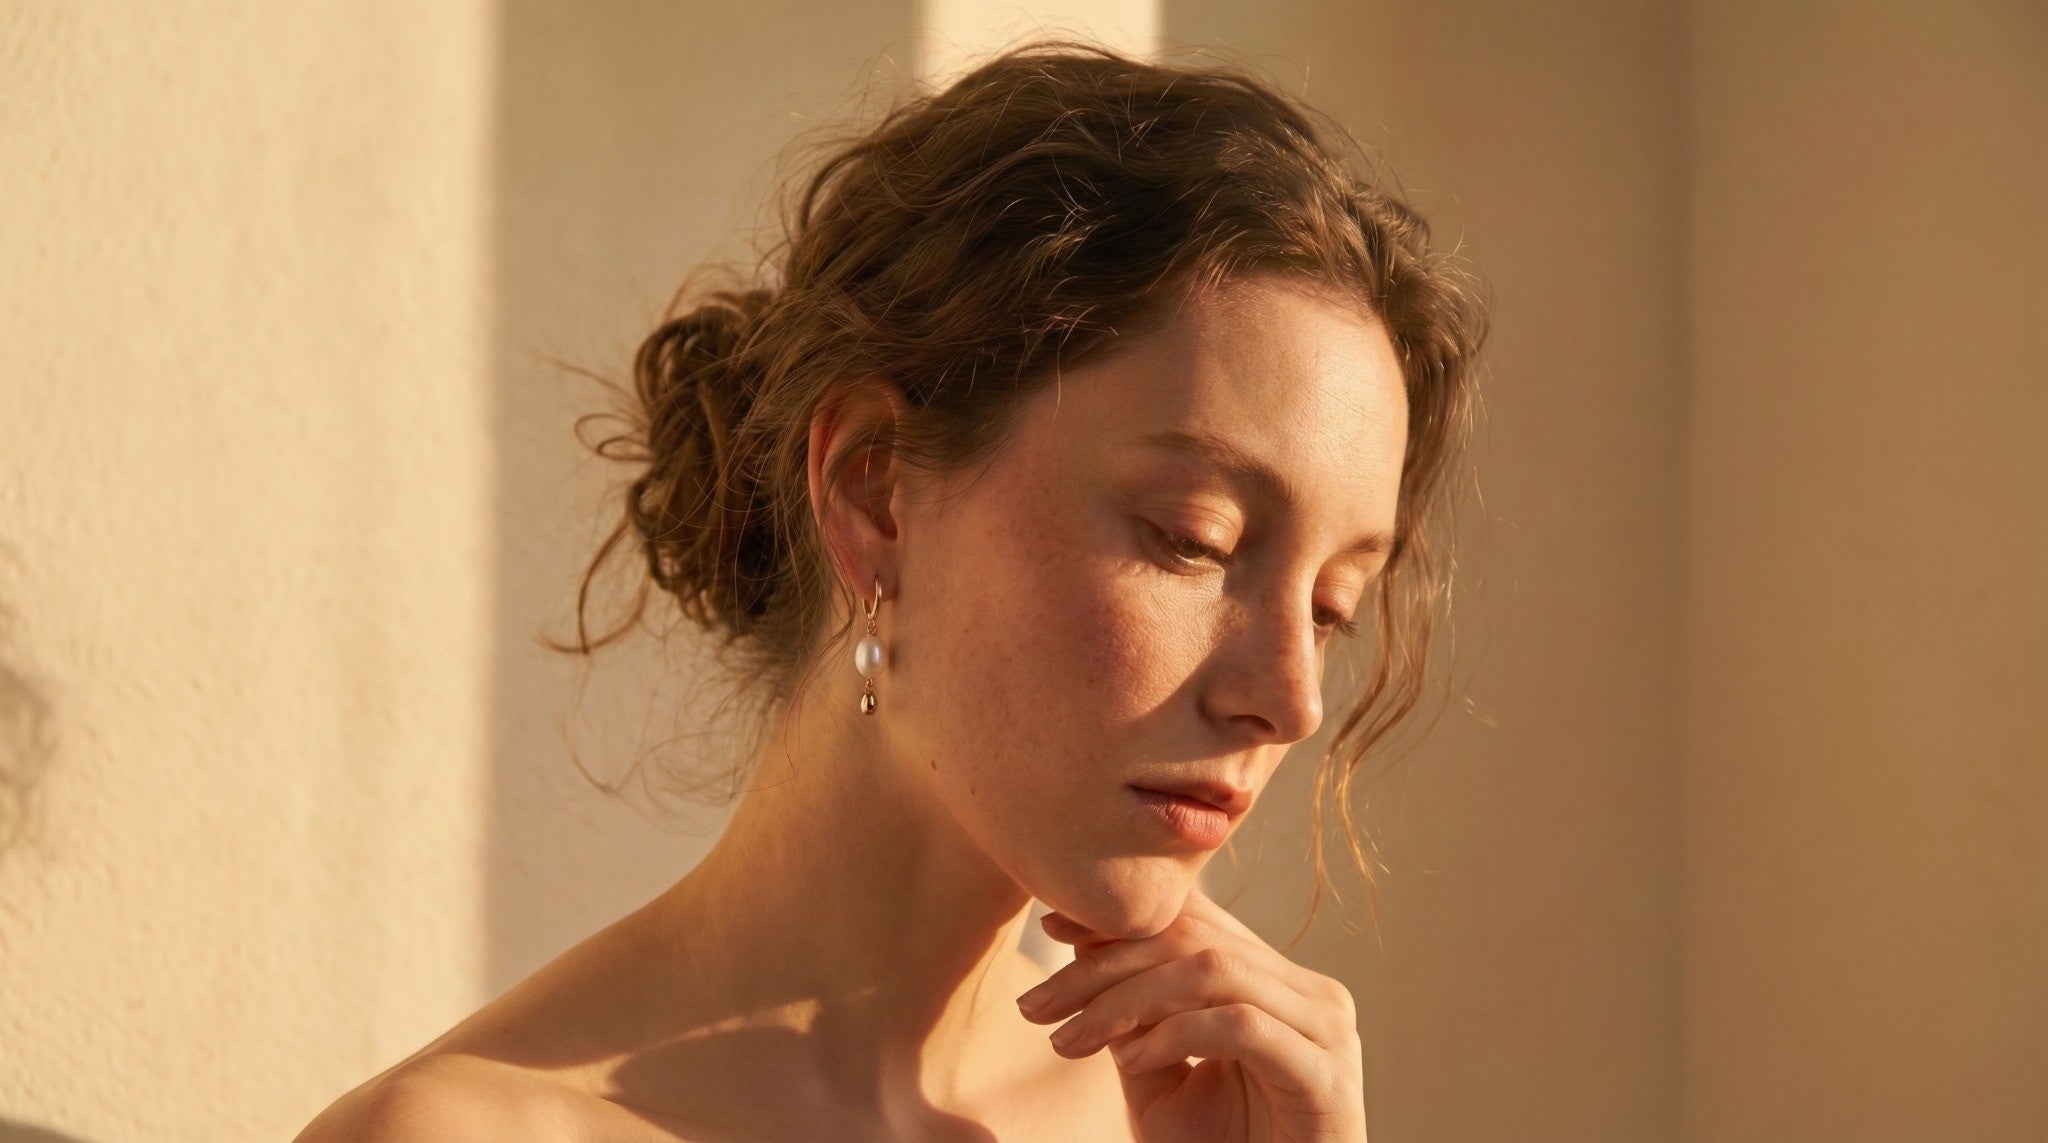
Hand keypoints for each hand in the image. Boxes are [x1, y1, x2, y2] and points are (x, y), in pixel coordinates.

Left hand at [1016, 886, 1367, 1142]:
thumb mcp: (1163, 1080)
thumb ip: (1137, 1021)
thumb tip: (1086, 959)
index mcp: (1276, 983)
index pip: (1196, 922)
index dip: (1120, 921)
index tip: (1050, 929)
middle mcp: (1308, 993)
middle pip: (1194, 940)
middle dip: (1104, 966)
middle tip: (1037, 1003)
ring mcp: (1324, 1027)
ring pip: (1213, 972)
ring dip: (1126, 1000)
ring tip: (1071, 1039)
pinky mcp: (1324, 1073)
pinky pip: (1241, 1025)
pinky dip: (1176, 1033)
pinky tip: (1131, 1060)